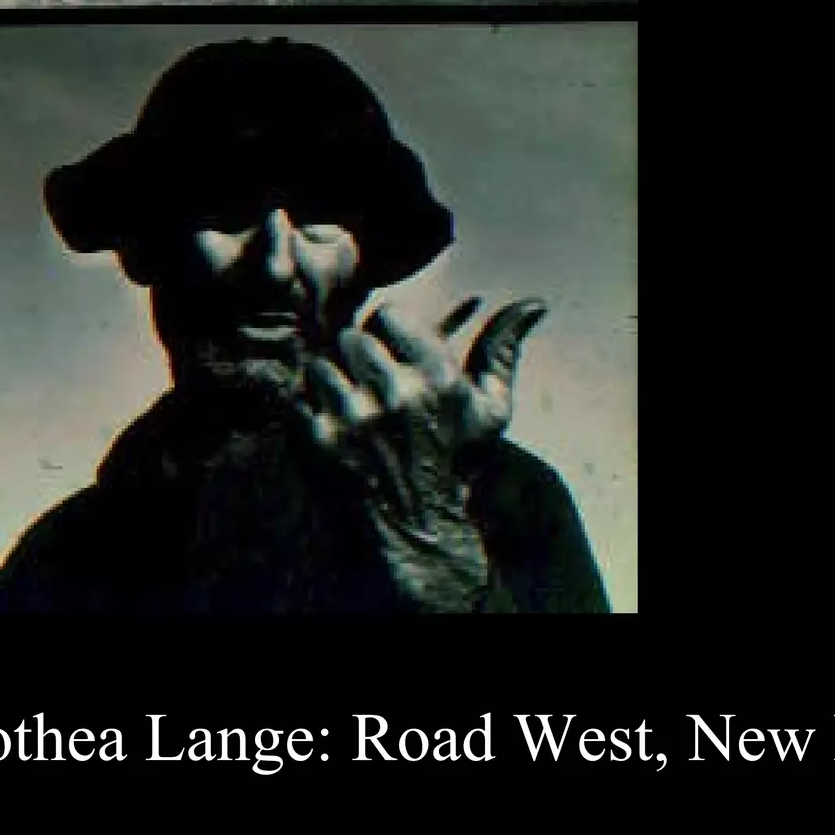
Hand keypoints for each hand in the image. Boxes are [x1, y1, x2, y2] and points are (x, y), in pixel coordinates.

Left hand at [295, 296, 548, 610]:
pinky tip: (329, 427)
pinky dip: (306, 408)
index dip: (385, 334)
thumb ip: (503, 348)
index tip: (391, 358)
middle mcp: (399, 393)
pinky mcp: (322, 440)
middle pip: (351, 336)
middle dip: (356, 358)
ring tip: (348, 408)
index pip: (388, 314)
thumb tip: (536, 303)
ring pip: (322, 362)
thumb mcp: (489, 409)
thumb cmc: (455, 460)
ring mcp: (357, 417)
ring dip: (330, 382)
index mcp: (440, 377)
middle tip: (366, 386)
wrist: (419, 530)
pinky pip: (297, 395)